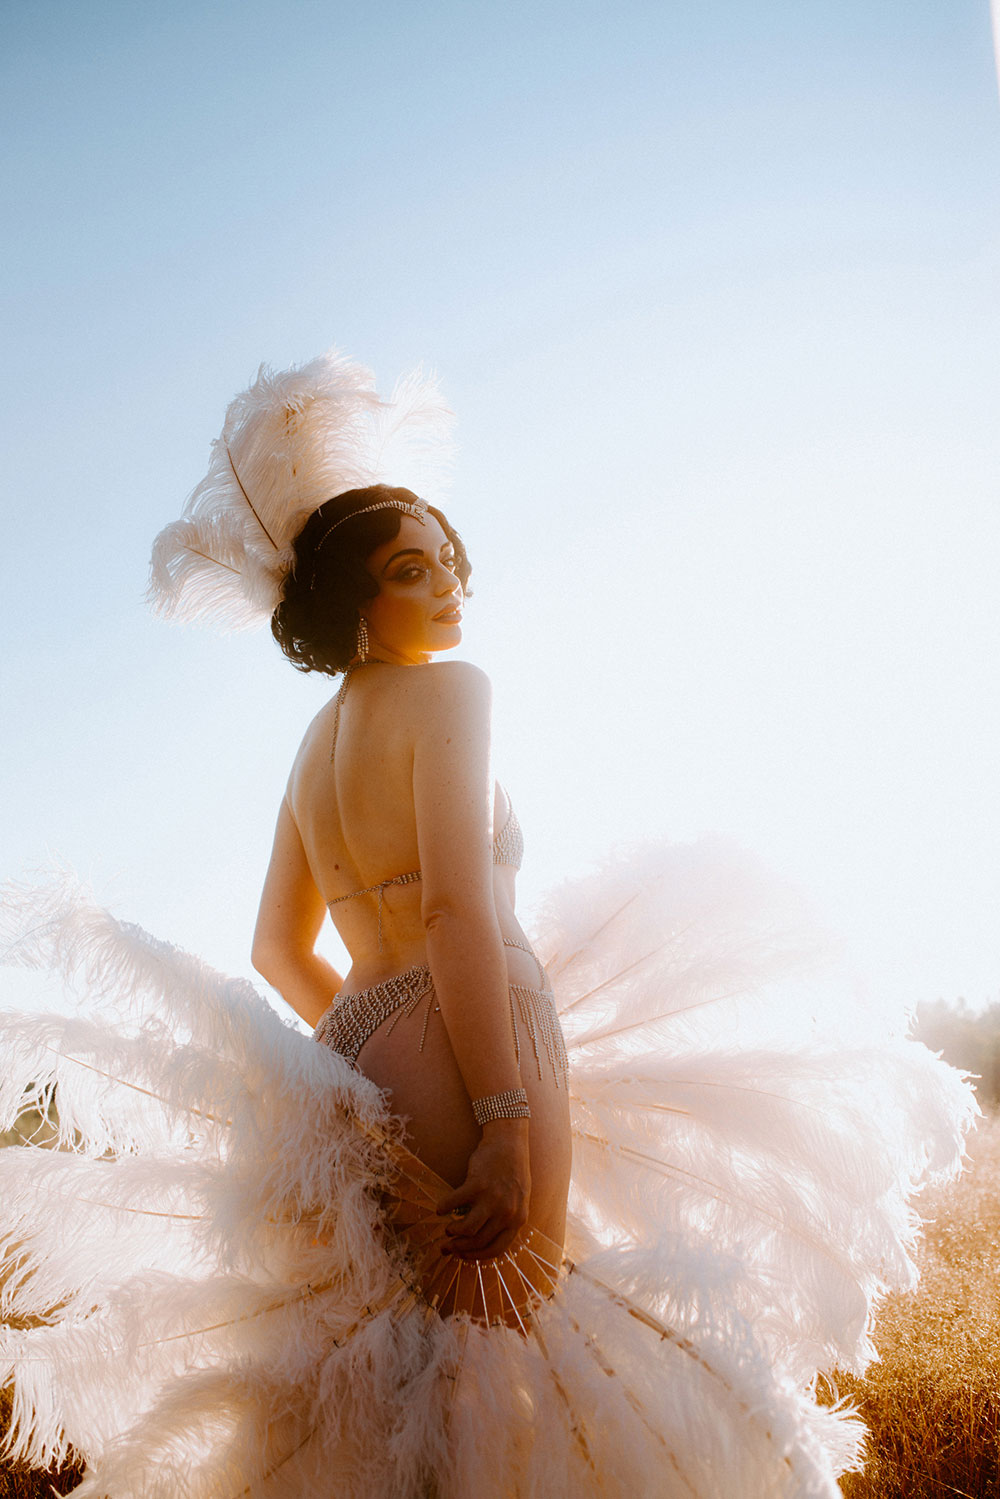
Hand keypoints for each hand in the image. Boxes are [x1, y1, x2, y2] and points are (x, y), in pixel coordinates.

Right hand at [435, 1126, 530, 1259]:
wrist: (509, 1143)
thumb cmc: (511, 1172)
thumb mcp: (517, 1200)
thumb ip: (505, 1219)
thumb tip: (481, 1239)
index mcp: (518, 1219)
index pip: (496, 1249)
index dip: (476, 1256)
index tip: (463, 1256)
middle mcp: (507, 1212)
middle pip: (478, 1241)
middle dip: (459, 1248)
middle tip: (446, 1247)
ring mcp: (492, 1198)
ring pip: (467, 1229)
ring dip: (453, 1232)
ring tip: (448, 1228)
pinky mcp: (477, 1184)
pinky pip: (455, 1203)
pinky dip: (444, 1208)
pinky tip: (440, 1209)